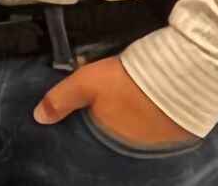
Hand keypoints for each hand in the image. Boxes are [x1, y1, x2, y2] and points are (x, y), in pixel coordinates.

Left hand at [34, 57, 196, 147]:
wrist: (179, 75)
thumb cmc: (126, 81)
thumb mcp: (86, 83)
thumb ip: (61, 100)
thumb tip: (38, 118)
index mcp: (111, 135)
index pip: (93, 130)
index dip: (88, 117)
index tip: (86, 105)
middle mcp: (133, 142)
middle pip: (115, 128)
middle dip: (110, 115)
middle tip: (108, 96)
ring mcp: (157, 136)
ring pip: (136, 124)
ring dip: (131, 113)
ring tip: (127, 94)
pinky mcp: (177, 127)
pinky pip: (157, 121)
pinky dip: (151, 111)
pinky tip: (149, 98)